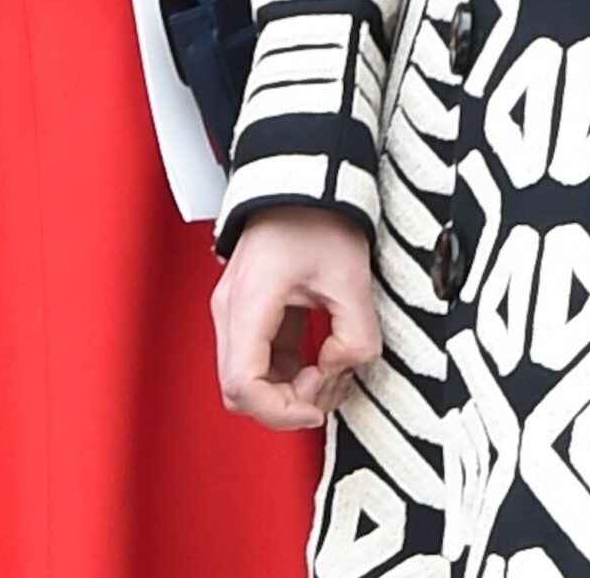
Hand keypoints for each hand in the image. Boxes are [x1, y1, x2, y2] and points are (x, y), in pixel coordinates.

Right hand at [212, 206, 380, 429]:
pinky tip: (322, 356)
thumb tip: (341, 368)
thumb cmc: (317, 216)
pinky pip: (262, 361)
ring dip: (291, 390)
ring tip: (332, 367)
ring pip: (250, 380)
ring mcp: (238, 312)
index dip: (280, 412)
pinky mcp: (251, 312)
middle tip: (328, 380)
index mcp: (248, 303)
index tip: (316, 409)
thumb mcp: (351, 279)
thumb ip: (357, 336)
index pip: (242, 386)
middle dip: (288, 402)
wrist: (302, 178)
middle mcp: (231, 311)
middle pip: (241, 391)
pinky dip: (291, 371)